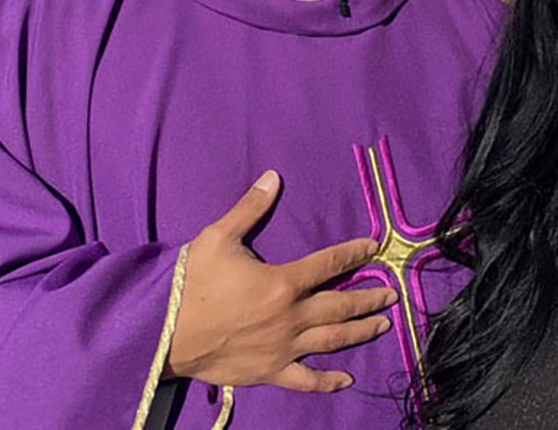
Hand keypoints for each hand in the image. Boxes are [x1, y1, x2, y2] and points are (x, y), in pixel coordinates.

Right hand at [165, 170, 394, 391]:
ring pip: (332, 340)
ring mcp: (283, 347)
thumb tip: (273, 176)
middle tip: (392, 294)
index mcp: (283, 282)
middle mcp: (290, 316)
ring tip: (382, 325)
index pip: (329, 264)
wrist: (165, 333)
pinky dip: (328, 381)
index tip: (373, 248)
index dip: (354, 253)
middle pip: (341, 305)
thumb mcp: (218, 237)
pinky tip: (346, 379)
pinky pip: (306, 379)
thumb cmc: (191, 283)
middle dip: (369, 298)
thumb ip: (250, 208)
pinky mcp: (270, 371)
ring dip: (360, 331)